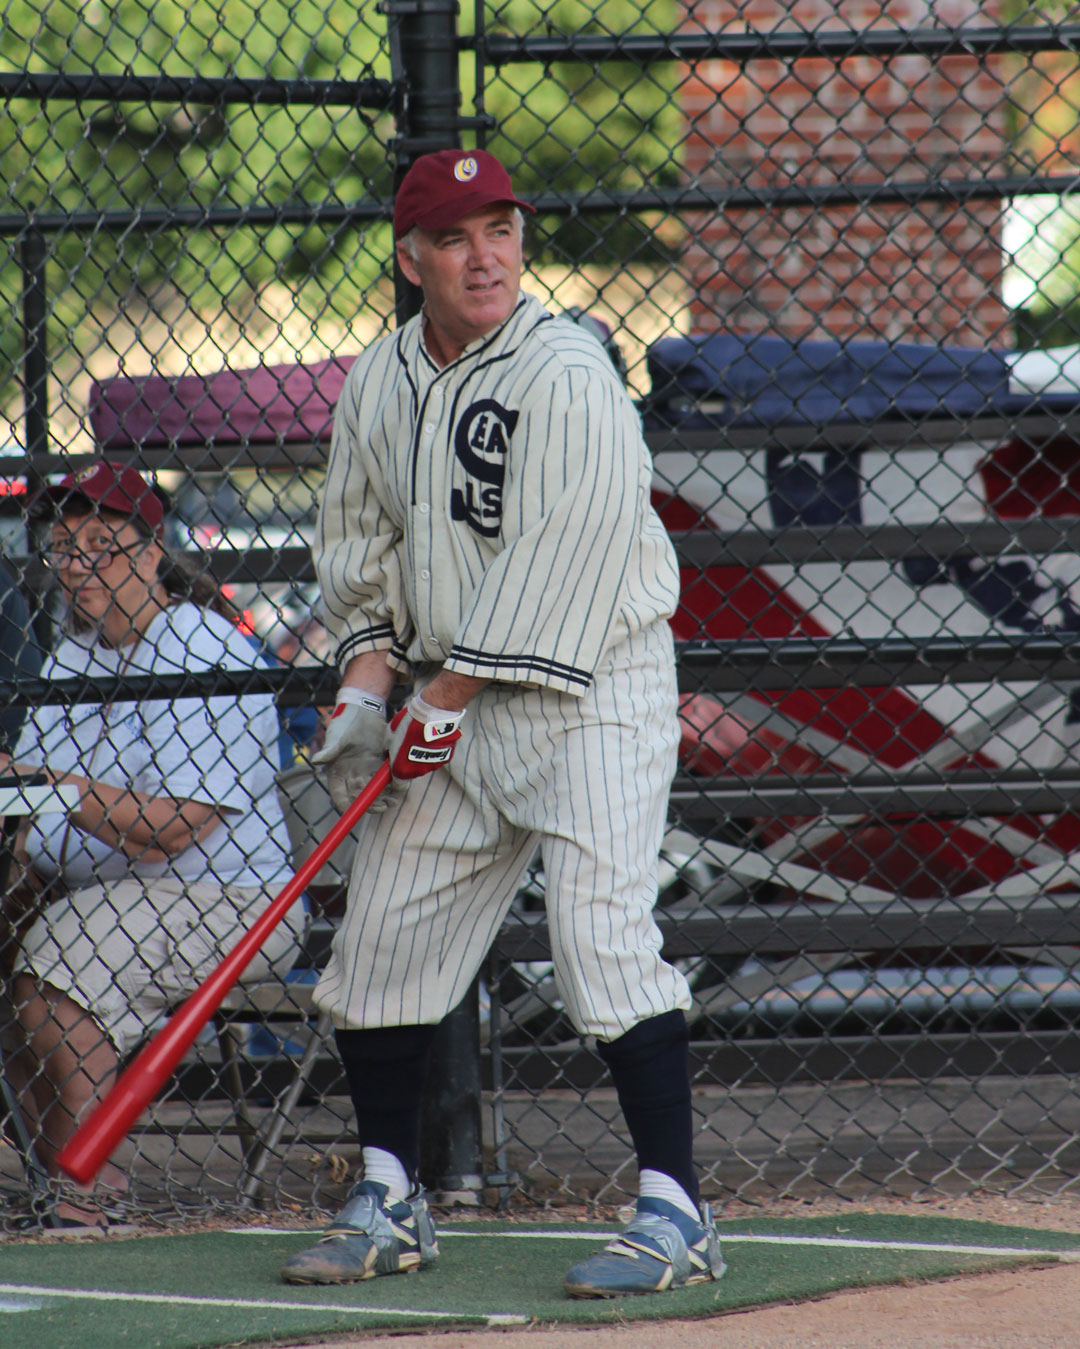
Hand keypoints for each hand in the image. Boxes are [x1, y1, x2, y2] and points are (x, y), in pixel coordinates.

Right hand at [312, 692, 394, 813]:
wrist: (364, 709)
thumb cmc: (345, 721)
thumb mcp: (338, 736)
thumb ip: (330, 750)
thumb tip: (316, 760)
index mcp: (337, 772)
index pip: (340, 796)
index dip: (348, 807)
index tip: (358, 812)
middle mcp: (351, 775)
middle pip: (359, 798)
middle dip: (370, 805)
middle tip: (383, 806)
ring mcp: (365, 770)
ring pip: (374, 791)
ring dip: (382, 798)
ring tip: (393, 801)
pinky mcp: (378, 765)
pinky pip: (385, 780)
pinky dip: (391, 786)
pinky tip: (399, 788)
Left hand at [388, 692, 463, 780]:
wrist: (433, 715)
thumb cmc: (410, 724)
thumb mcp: (390, 734)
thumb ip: (388, 747)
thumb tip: (387, 750)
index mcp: (402, 769)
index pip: (397, 784)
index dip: (394, 777)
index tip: (393, 770)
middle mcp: (418, 772)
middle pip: (411, 772)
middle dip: (408, 762)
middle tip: (407, 745)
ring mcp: (433, 766)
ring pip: (425, 764)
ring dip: (422, 755)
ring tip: (421, 738)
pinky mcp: (445, 758)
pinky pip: (436, 757)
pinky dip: (434, 750)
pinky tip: (432, 737)